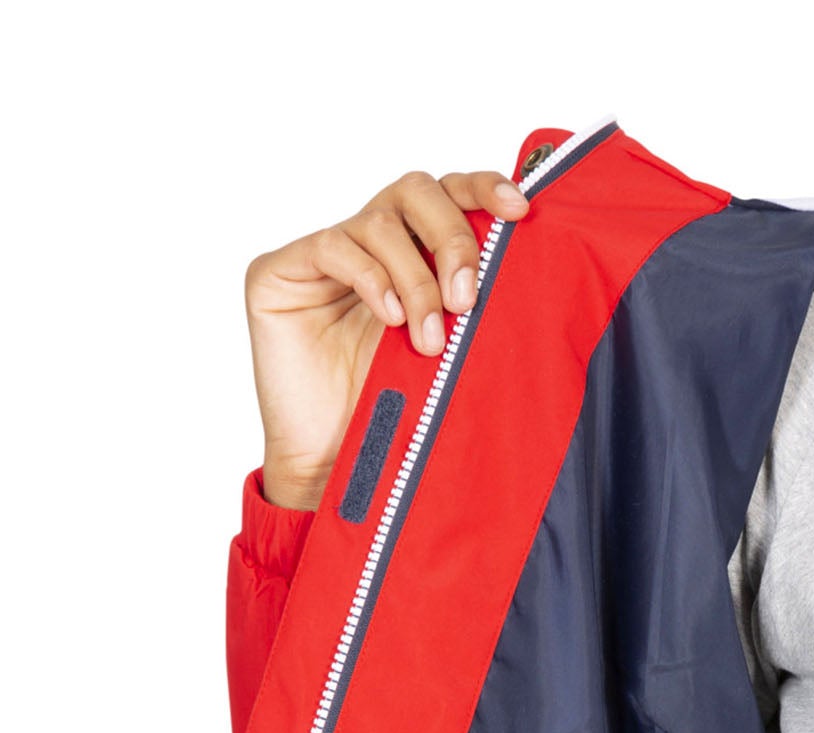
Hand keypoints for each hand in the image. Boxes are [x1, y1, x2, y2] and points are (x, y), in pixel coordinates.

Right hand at [245, 168, 530, 509]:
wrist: (339, 462)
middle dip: (453, 239)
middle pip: (416, 191)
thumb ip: (474, 302)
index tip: (520, 210)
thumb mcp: (451, 348)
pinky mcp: (279, 270)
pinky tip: (390, 320)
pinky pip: (333, 247)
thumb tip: (534, 263)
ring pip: (379, 222)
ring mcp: (324, 254)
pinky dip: (372, 280)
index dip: (483, 189)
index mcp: (414, 252)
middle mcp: (370, 243)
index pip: (449, 195)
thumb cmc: (397, 411)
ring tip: (428, 340)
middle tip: (467, 299)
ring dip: (415, 280)